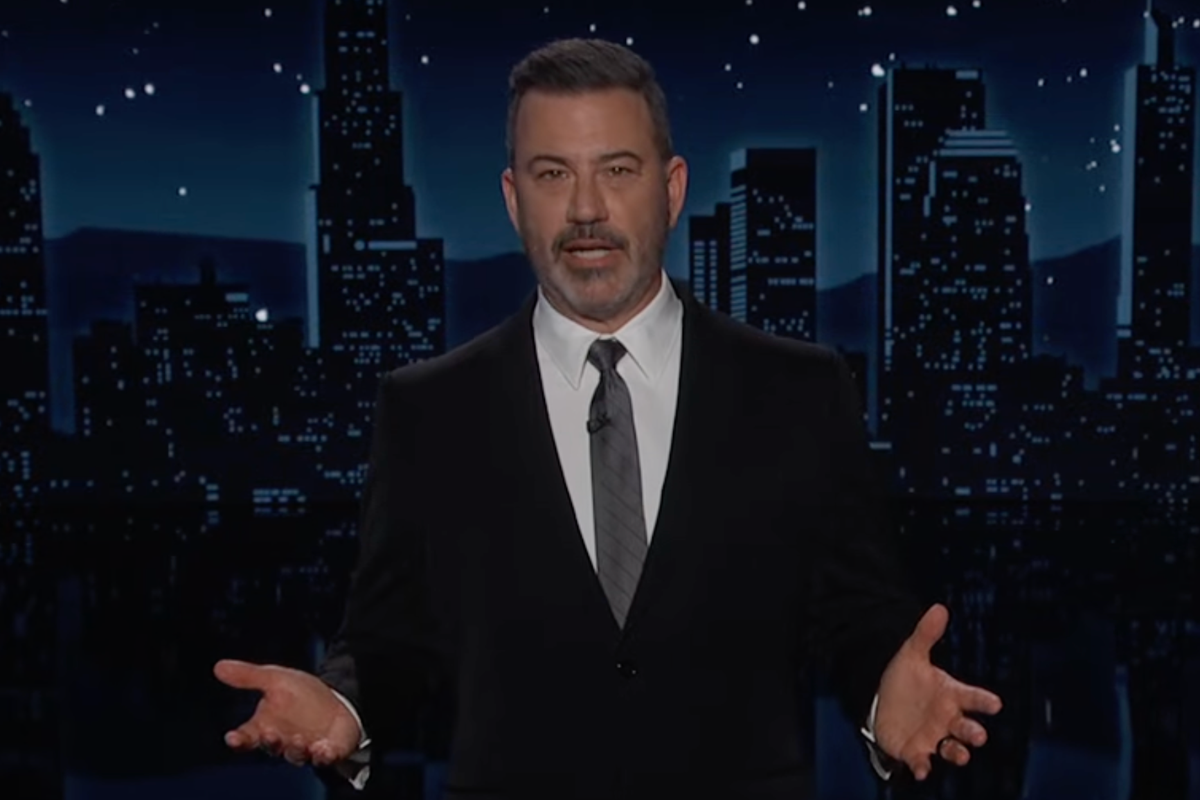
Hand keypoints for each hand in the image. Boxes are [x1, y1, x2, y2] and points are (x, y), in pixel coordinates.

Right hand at [214, 659, 360, 767]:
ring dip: (296, 749)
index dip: (239, 739)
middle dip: (270, 742)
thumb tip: (218, 666)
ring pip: (296, 755)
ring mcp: (305, 749)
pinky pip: (324, 759)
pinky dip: (323, 756)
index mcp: (265, 727)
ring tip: (299, 739)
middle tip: (270, 733)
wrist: (335, 700)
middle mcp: (283, 742)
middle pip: (272, 747)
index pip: (247, 737)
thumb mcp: (276, 679)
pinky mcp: (328, 752)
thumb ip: (249, 676)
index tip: (232, 737)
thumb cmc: (300, 694)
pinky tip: (323, 749)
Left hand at [873, 604, 1002, 780]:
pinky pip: (922, 760)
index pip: (972, 697)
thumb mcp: (912, 654)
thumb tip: (939, 607)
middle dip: (973, 733)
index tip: (995, 704)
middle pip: (966, 728)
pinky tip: (922, 768)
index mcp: (951, 695)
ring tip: (961, 755)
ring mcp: (933, 737)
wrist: (881, 700)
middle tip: (978, 735)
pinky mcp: (914, 750)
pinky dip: (924, 765)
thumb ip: (926, 634)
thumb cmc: (907, 680)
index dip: (983, 701)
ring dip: (957, 753)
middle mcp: (947, 719)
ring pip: (952, 749)